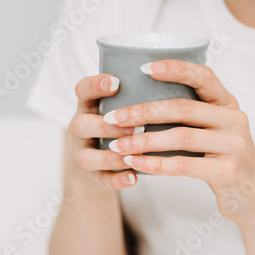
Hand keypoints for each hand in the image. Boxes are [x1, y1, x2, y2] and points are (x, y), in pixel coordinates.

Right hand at [67, 74, 140, 190]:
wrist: (101, 162)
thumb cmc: (120, 124)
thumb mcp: (121, 105)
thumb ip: (136, 94)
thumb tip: (174, 74)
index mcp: (89, 105)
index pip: (82, 90)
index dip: (95, 85)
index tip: (116, 82)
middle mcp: (81, 127)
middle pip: (81, 124)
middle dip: (105, 126)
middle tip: (132, 127)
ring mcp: (84, 152)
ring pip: (87, 156)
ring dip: (111, 156)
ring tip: (134, 155)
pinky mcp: (92, 175)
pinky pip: (100, 179)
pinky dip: (117, 180)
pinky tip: (133, 178)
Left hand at [102, 60, 254, 221]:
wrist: (252, 198)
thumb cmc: (221, 160)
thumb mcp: (214, 131)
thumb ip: (192, 115)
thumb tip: (139, 101)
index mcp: (228, 103)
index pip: (203, 76)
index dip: (175, 69)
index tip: (143, 68)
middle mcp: (235, 119)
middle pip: (183, 108)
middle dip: (143, 112)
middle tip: (113, 118)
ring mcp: (235, 145)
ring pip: (181, 137)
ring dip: (144, 141)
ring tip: (117, 147)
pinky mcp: (229, 171)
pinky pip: (185, 165)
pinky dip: (156, 164)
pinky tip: (135, 164)